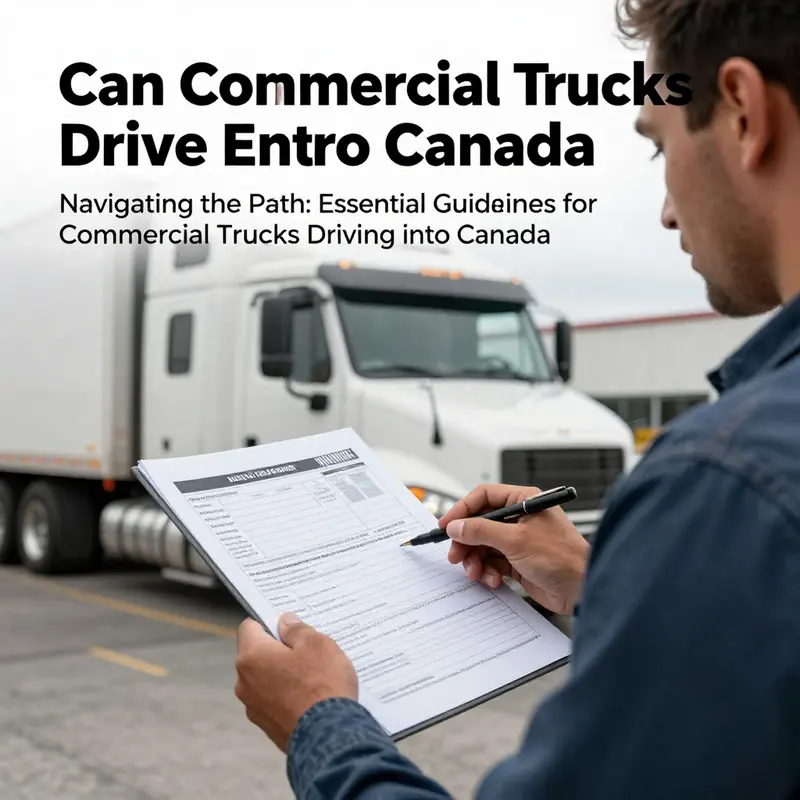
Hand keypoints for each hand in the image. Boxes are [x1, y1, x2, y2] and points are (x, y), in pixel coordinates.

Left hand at [234, 613, 357, 751]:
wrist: (329, 737)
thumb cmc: (322, 685)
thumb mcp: (317, 644)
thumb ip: (296, 629)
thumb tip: (284, 622)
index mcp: (251, 656)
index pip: (249, 627)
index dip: (269, 622)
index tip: (290, 627)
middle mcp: (244, 682)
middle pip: (257, 654)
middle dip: (279, 649)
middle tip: (307, 651)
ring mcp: (253, 707)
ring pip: (266, 679)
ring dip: (283, 674)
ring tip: (313, 676)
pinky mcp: (267, 726)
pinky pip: (274, 700)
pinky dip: (287, 695)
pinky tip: (310, 698)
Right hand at [438, 484, 589, 614]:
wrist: (582, 589)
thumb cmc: (563, 557)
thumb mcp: (515, 540)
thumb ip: (481, 531)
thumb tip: (457, 525)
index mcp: (523, 501)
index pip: (484, 497)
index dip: (462, 510)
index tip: (447, 525)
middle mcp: (520, 518)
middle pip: (479, 524)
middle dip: (466, 541)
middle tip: (455, 555)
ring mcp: (518, 540)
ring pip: (482, 546)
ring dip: (475, 560)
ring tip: (476, 572)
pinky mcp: (517, 561)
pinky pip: (491, 563)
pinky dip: (488, 572)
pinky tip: (494, 580)